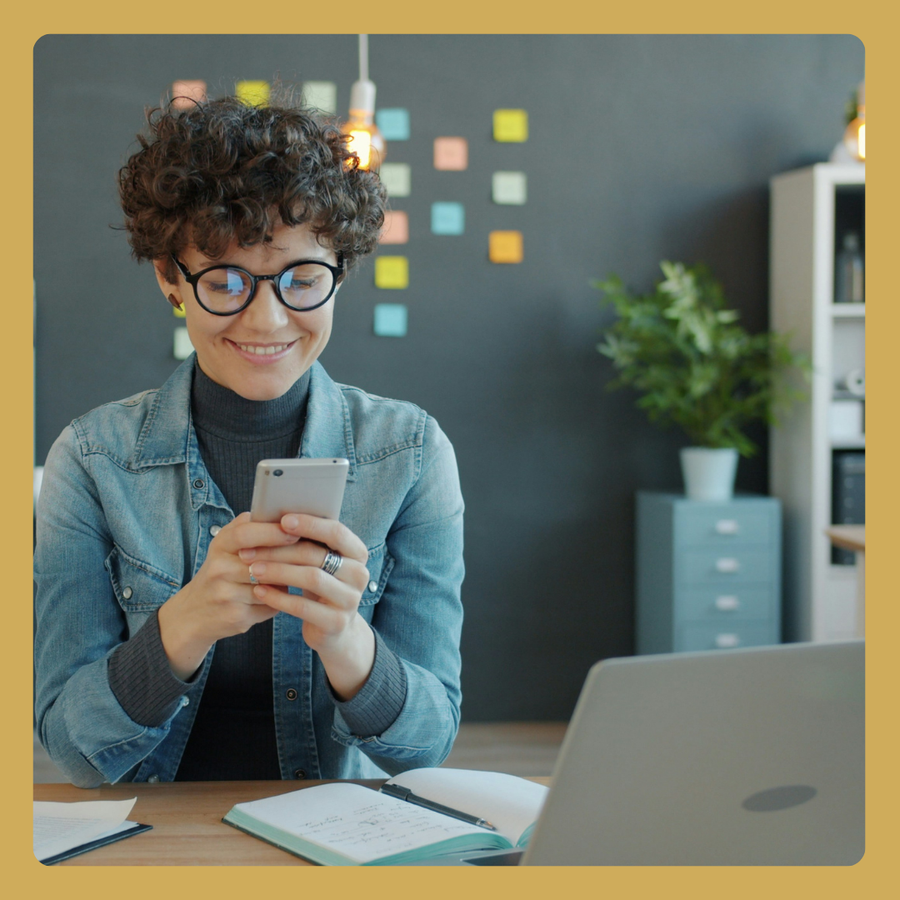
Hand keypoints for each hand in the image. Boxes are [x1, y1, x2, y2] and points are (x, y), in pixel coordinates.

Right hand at [157, 512, 301, 679]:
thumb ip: (249, 527)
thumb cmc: (222, 572)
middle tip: (314, 553)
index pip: (245, 533)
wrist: (195, 613)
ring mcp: (226, 595)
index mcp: (220, 545)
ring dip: (289, 582)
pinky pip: (270, 607)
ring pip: (271, 586)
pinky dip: (282, 602)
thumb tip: (281, 511)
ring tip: (304, 575)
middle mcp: (218, 569)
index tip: (296, 530)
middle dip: (290, 558)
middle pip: (261, 562)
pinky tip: (288, 598)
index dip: (272, 531)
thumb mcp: (227, 546)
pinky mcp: (236, 617)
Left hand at [239, 514, 374, 699]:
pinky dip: (278, 597)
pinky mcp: (336, 622)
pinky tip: (260, 591)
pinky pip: (302, 606)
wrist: (334, 630)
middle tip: (251, 550)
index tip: (282, 520)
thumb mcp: (321, 563)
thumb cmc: (321, 585)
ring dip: (278, 572)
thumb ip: (310, 542)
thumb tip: (276, 517)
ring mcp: (350, 600)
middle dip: (281, 550)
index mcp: (357, 553)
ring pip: (311, 579)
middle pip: (317, 555)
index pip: (336, 532)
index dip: (310, 524)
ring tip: (254, 569)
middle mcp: (359, 574)